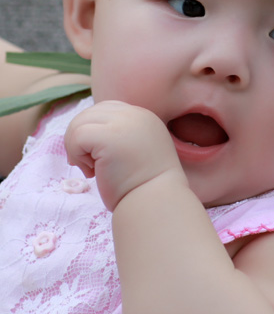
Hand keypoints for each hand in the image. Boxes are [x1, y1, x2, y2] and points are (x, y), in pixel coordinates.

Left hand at [64, 100, 186, 210]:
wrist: (156, 202)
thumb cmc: (144, 185)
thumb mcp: (136, 150)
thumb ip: (120, 135)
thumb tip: (84, 131)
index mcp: (144, 117)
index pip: (105, 110)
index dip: (94, 132)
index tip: (100, 157)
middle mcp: (137, 114)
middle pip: (89, 114)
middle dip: (80, 140)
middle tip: (89, 166)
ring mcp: (124, 122)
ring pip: (79, 123)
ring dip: (77, 149)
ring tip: (92, 170)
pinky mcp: (109, 136)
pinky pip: (76, 136)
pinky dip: (76, 155)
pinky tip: (92, 172)